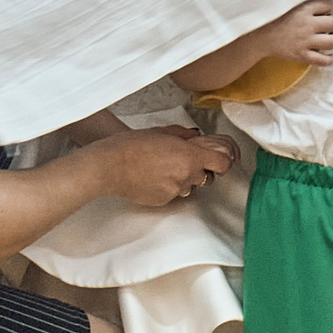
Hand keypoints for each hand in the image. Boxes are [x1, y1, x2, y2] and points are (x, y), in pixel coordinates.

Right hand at [83, 125, 238, 206]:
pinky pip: (174, 194)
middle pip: (207, 177)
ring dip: (184, 179)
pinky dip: (168, 187)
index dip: (224, 161)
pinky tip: (153, 178)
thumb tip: (195, 136)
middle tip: (184, 160)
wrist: (109, 166)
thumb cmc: (131, 145)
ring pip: (190, 187)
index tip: (219, 158)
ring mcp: (175, 190)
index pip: (223, 164)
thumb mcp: (162, 132)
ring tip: (163, 168)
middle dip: (200, 169)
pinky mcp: (163, 201)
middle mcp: (186, 176)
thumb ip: (184, 135)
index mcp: (189, 156)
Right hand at [250, 0, 332, 65]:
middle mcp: (307, 24)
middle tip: (324, 26)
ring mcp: (305, 41)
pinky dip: (330, 59)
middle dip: (332, 24)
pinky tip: (331, 56)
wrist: (259, 36)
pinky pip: (323, 60)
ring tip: (327, 39)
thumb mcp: (288, 3)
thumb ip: (303, 1)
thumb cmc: (274, 18)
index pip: (327, 5)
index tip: (321, 13)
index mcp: (303, 9)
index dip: (326, 9)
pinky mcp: (301, 55)